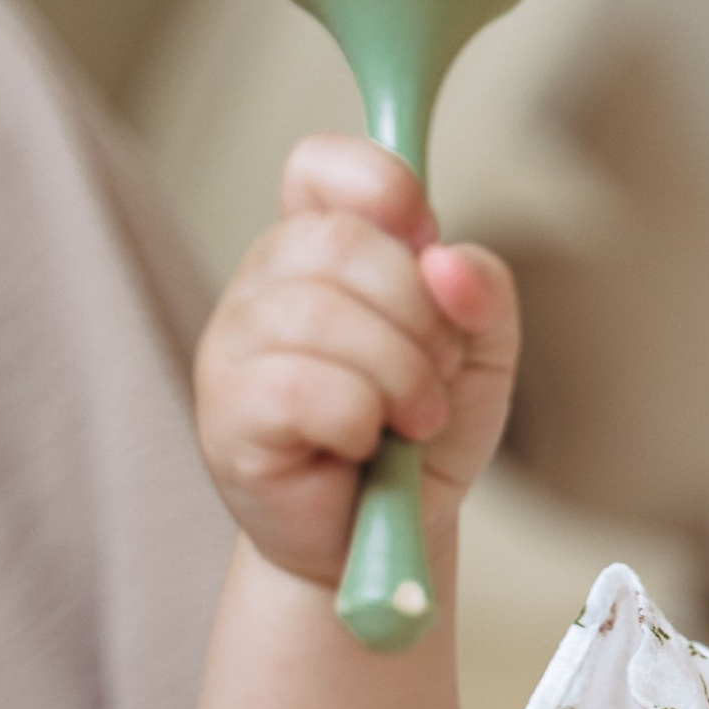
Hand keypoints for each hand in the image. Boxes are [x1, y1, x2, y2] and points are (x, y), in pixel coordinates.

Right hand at [195, 136, 518, 587]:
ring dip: (400, 375)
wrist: (387, 542)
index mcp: (320, 248)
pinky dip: (358, 418)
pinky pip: (303, 386)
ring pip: (326, 314)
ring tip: (411, 419)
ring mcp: (234, 344)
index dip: (380, 184)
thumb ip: (483, 293)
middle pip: (342, 241)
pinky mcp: (226, 414)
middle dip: (420, 315)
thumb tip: (449, 261)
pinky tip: (362, 445)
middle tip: (435, 375)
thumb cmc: (420, 438)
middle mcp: (265, 282)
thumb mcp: (481, 354)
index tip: (425, 234)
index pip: (320, 166)